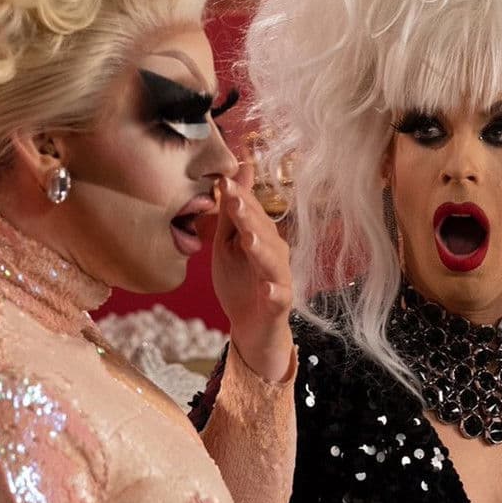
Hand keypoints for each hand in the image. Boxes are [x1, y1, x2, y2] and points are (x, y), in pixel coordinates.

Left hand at [210, 162, 293, 382]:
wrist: (251, 326)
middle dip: (249, 216)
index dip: (238, 197)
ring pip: (272, 261)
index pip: (251, 212)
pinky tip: (266, 287)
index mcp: (261, 236)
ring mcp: (279, 278)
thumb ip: (230, 214)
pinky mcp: (279, 304)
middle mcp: (274, 253)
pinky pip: (279, 296)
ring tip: (248, 239)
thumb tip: (228, 176)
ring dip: (261, 249)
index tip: (222, 180)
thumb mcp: (228, 245)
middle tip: (233, 200)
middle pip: (262, 232)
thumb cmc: (240, 280)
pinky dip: (274, 291)